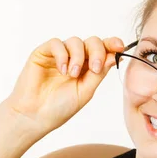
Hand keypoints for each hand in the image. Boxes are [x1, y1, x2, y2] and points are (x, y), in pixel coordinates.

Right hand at [4, 36, 124, 135]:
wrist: (35, 116)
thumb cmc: (59, 108)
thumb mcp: (85, 91)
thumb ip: (99, 74)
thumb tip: (113, 56)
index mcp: (87, 68)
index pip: (102, 51)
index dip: (112, 44)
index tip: (120, 46)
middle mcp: (74, 59)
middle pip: (92, 42)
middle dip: (97, 52)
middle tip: (95, 69)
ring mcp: (59, 55)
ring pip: (75, 41)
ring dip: (78, 57)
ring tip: (72, 75)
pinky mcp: (43, 53)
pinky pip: (56, 43)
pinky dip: (62, 55)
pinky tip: (62, 70)